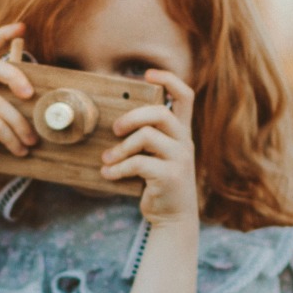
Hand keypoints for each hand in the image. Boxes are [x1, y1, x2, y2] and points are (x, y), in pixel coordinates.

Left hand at [100, 70, 199, 227]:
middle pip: (160, 113)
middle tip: (115, 129)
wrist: (173, 218)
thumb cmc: (158, 182)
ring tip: (107, 159)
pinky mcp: (170, 177)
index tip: (147, 74)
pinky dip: (118, 168)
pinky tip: (108, 174)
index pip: (185, 96)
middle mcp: (184, 142)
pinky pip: (139, 163)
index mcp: (181, 132)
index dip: (168, 79)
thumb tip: (114, 121)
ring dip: (120, 148)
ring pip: (146, 137)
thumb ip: (148, 137)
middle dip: (132, 117)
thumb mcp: (158, 156)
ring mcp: (179, 159)